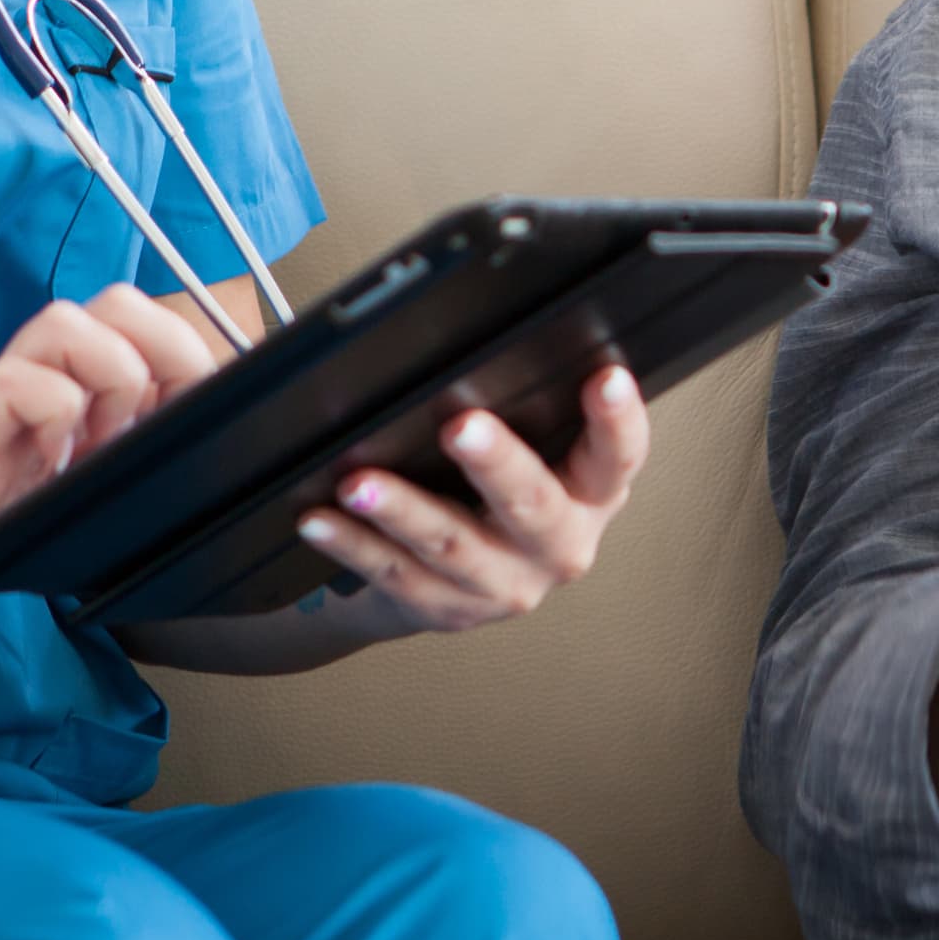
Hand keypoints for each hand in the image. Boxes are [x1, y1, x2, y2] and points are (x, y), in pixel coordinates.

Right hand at [0, 285, 232, 650]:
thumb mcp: (81, 495)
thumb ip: (126, 458)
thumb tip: (208, 448)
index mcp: (81, 387)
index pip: (150, 326)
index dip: (190, 354)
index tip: (206, 412)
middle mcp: (46, 376)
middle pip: (116, 303)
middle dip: (163, 349)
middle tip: (159, 419)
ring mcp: (5, 394)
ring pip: (67, 323)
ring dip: (109, 376)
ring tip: (104, 439)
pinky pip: (19, 383)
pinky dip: (52, 415)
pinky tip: (51, 462)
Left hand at [290, 365, 651, 633]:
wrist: (462, 582)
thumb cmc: (503, 493)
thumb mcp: (540, 450)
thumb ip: (533, 407)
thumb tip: (488, 332)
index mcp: (592, 494)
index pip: (618, 457)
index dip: (618, 420)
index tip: (606, 378)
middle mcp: (559, 545)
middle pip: (532, 505)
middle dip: (496, 464)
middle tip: (462, 426)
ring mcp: (504, 584)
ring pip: (451, 544)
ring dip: (402, 511)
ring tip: (361, 483)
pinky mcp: (446, 607)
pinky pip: (394, 572)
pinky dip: (353, 544)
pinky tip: (320, 519)